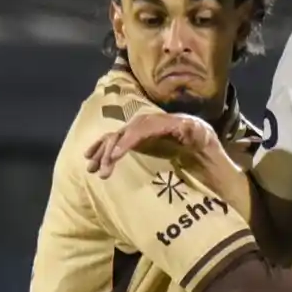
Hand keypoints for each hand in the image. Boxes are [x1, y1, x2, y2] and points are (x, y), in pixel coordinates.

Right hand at [84, 112, 224, 177]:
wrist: (197, 138)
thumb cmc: (200, 138)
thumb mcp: (200, 134)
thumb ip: (191, 130)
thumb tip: (184, 125)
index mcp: (160, 122)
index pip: (139, 130)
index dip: (127, 141)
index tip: (116, 156)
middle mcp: (145, 123)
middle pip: (123, 134)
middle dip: (110, 151)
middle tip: (101, 169)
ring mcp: (138, 129)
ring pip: (115, 138)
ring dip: (102, 152)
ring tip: (91, 167)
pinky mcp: (134, 137)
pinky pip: (115, 141)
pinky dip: (102, 148)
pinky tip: (91, 158)